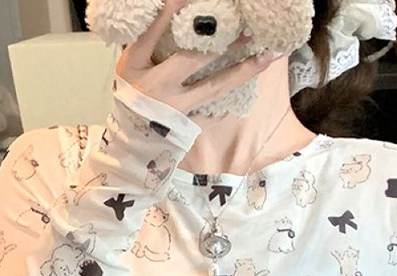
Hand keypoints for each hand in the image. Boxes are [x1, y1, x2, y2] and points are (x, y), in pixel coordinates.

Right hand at [114, 0, 281, 116]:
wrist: (128, 141)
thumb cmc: (130, 94)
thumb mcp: (130, 66)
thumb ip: (148, 42)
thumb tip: (176, 11)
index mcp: (136, 67)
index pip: (153, 34)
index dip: (171, 14)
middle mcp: (158, 86)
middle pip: (192, 59)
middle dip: (221, 41)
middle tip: (247, 26)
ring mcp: (176, 108)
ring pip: (214, 87)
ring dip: (243, 70)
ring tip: (267, 55)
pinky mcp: (188, 124)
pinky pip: (214, 109)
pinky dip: (231, 96)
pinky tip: (249, 83)